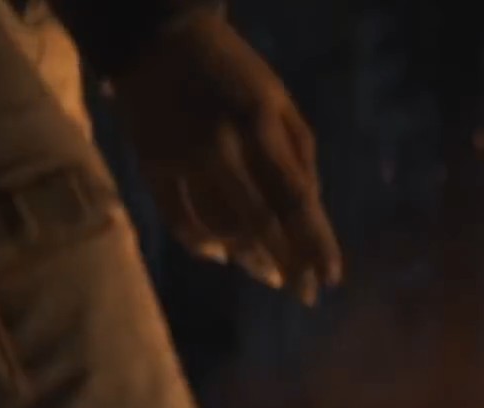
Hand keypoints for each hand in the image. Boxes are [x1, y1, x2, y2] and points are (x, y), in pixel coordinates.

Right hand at [111, 10, 341, 303]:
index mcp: (260, 125)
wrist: (158, 39)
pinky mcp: (151, 165)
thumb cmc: (233, 73)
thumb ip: (299, 153)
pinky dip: (201, 244)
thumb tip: (312, 211)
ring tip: (270, 274)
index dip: (316, 243)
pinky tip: (221, 257)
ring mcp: (182, 158)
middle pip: (261, 223)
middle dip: (287, 264)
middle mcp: (222, 146)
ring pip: (219, 227)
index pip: (296, 199)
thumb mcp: (278, 99)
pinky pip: (178, 219)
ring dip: (249, 259)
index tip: (331, 278)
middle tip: (303, 293)